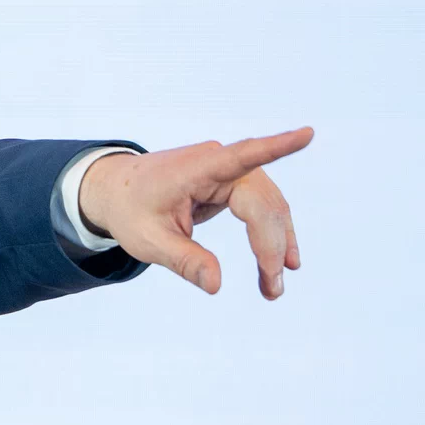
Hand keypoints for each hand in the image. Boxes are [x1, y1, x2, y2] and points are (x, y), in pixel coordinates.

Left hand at [77, 127, 313, 298]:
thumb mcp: (148, 241)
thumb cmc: (130, 211)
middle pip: (261, 202)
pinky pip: (262, 208)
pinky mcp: (233, 183)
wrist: (117, 191)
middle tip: (272, 290)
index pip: (241, 155)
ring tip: (273, 287)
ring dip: (276, 244)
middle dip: (271, 245)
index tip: (307, 135)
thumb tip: (216, 284)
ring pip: (269, 206)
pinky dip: (270, 235)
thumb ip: (184, 261)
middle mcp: (217, 162)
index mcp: (194, 169)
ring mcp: (228, 170)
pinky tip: (278, 262)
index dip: (276, 147)